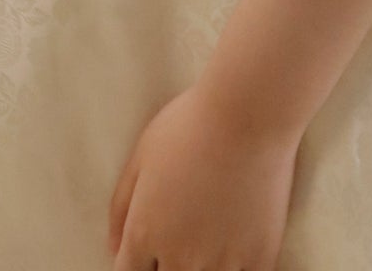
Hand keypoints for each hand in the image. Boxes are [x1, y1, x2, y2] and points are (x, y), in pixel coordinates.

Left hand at [107, 77, 300, 269]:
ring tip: (208, 238)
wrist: (248, 116)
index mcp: (144, 234)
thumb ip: (121, 207)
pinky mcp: (258, 260)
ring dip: (200, 267)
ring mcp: (220, 264)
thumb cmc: (189, 126)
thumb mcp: (141, 156)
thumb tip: (113, 248)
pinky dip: (236, 267)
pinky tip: (236, 247)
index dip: (136, 265)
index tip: (148, 252)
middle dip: (166, 265)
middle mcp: (179, 258)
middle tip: (182, 234)